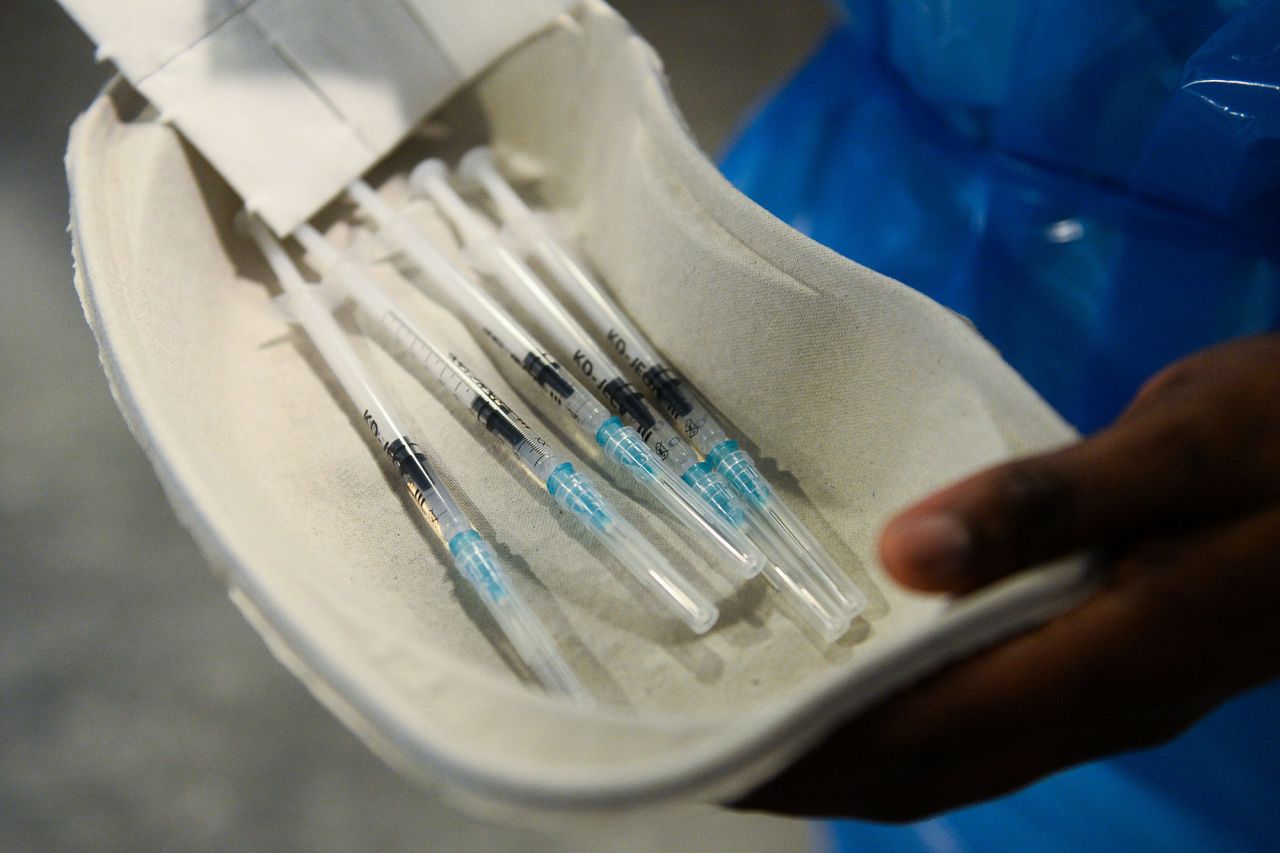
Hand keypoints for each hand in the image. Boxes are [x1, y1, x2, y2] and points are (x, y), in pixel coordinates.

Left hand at [739, 334, 1279, 819]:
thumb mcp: (1181, 445)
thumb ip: (1048, 504)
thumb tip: (903, 554)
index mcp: (1123, 650)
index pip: (934, 732)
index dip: (821, 754)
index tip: (721, 755)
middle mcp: (1115, 698)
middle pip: (939, 767)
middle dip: (822, 775)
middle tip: (714, 752)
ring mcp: (1125, 693)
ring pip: (968, 757)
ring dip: (865, 759)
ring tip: (767, 729)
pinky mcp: (1126, 666)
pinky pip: (999, 724)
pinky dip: (919, 725)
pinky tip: (872, 686)